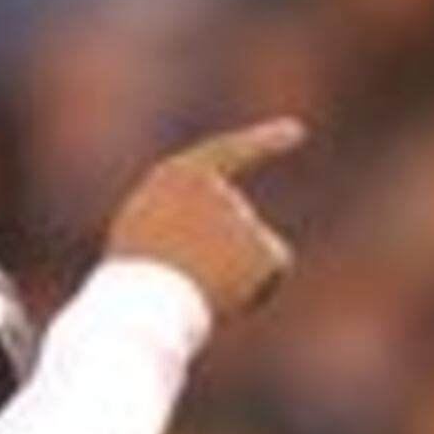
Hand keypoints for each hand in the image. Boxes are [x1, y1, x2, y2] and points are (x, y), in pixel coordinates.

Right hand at [103, 117, 299, 323]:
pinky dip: (259, 290)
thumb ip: (180, 220)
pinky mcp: (263, 247)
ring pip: (252, 252)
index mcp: (178, 176)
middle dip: (222, 253)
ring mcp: (242, 215)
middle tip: (186, 279)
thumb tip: (212, 242)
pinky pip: (273, 272)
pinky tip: (229, 299)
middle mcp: (217, 188)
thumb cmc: (136, 276)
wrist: (146, 302)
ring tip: (199, 288)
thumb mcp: (144, 234)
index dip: (265, 142)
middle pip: (236, 222)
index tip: (298, 131)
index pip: (228, 152)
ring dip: (234, 274)